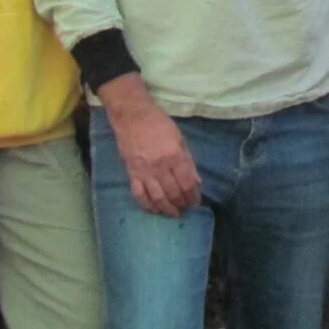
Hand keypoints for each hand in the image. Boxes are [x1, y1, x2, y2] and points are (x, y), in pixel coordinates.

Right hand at [101, 78, 200, 217]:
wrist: (132, 115)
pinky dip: (147, 206)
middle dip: (182, 204)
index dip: (193, 196)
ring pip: (158, 198)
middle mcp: (160, 167)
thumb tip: (196, 182)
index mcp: (175, 156)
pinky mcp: (131, 173)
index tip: (196, 201)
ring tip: (174, 213)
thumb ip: (188, 161)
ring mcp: (144, 172)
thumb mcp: (180, 138)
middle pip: (174, 193)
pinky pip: (139, 195)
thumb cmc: (159, 123)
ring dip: (167, 209)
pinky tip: (154, 210)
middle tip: (186, 208)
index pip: (187, 183)